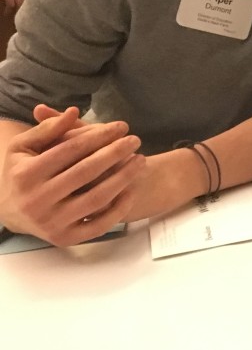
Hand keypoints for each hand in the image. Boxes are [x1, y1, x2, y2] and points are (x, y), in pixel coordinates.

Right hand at [0, 107, 145, 245]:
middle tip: (135, 140)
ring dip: (123, 178)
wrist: (10, 213)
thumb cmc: (21, 173)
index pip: (70, 149)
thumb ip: (47, 128)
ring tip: (141, 160)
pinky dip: (118, 208)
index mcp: (26, 174)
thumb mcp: (23, 147)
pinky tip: (132, 188)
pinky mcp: (64, 238)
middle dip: (115, 153)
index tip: (122, 126)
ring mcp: (51, 223)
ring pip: (96, 199)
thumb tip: (73, 111)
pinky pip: (98, 225)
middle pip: (86, 172)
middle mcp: (36, 201)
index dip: (99, 135)